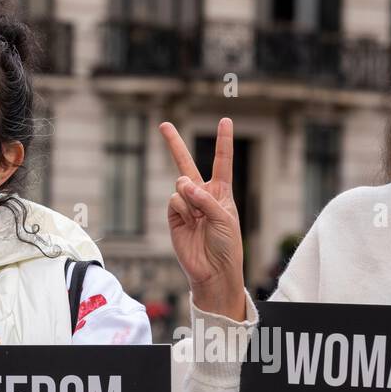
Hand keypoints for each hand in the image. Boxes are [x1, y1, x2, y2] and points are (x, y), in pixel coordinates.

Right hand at [158, 118, 246, 320]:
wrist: (213, 271)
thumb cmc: (227, 245)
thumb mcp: (224, 218)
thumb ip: (205, 198)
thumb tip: (182, 184)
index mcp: (221, 192)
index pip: (222, 161)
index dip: (222, 140)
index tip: (225, 120)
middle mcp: (202, 194)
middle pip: (186, 163)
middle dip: (173, 144)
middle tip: (163, 124)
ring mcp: (186, 205)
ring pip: (181, 186)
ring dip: (191, 199)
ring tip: (199, 219)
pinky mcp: (173, 217)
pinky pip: (174, 201)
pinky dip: (182, 210)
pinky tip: (189, 224)